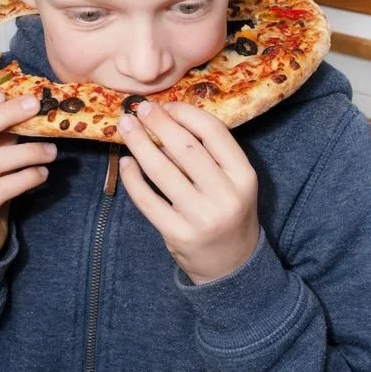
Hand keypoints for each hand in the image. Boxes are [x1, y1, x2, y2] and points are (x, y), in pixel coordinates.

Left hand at [117, 101, 259, 284]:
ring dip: (140, 144)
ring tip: (126, 126)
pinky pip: (148, 200)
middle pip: (186, 148)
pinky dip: (133, 178)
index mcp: (244, 175)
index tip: (167, 105)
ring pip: (163, 171)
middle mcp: (226, 195)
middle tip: (140, 109)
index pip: (214, 132)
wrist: (231, 265)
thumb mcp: (233, 183)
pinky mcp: (178, 234)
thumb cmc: (228, 212)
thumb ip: (208, 156)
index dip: (187, 113)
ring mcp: (201, 217)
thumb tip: (165, 121)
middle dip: (159, 123)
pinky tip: (126, 163)